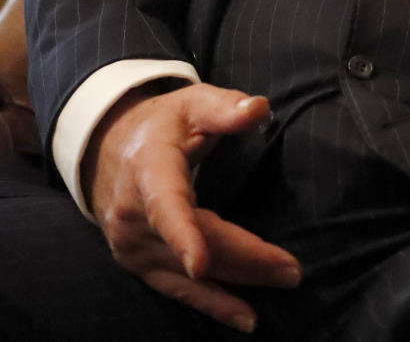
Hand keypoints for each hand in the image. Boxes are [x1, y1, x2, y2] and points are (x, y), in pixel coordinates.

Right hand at [83, 81, 300, 332]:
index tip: (199, 264)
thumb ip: (225, 108)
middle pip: (196, 244)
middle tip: (292, 270)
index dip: (182, 235)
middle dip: (246, 259)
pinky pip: (176, 290)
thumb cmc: (161, 125)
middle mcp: (134, 215)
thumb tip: (260, 108)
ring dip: (238, 283)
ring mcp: (133, 246)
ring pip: (192, 274)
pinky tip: (244, 315)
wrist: (107, 151)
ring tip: (283, 282)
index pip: (166, 205)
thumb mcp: (191, 104)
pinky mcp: (138, 264)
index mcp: (148, 171)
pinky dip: (211, 303)